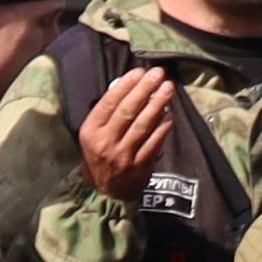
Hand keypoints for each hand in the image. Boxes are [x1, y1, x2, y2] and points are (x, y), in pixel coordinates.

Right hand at [76, 67, 178, 202]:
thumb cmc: (102, 153)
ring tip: (168, 88)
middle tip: (159, 73)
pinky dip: (163, 127)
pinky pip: (154, 142)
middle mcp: (105, 142)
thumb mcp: (95, 134)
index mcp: (91, 131)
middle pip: (127, 111)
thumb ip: (109, 113)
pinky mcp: (139, 166)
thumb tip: (134, 86)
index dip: (126, 85)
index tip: (140, 71)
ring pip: (143, 125)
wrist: (108, 190)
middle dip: (145, 89)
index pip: (109, 103)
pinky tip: (170, 114)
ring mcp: (122, 155)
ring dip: (158, 104)